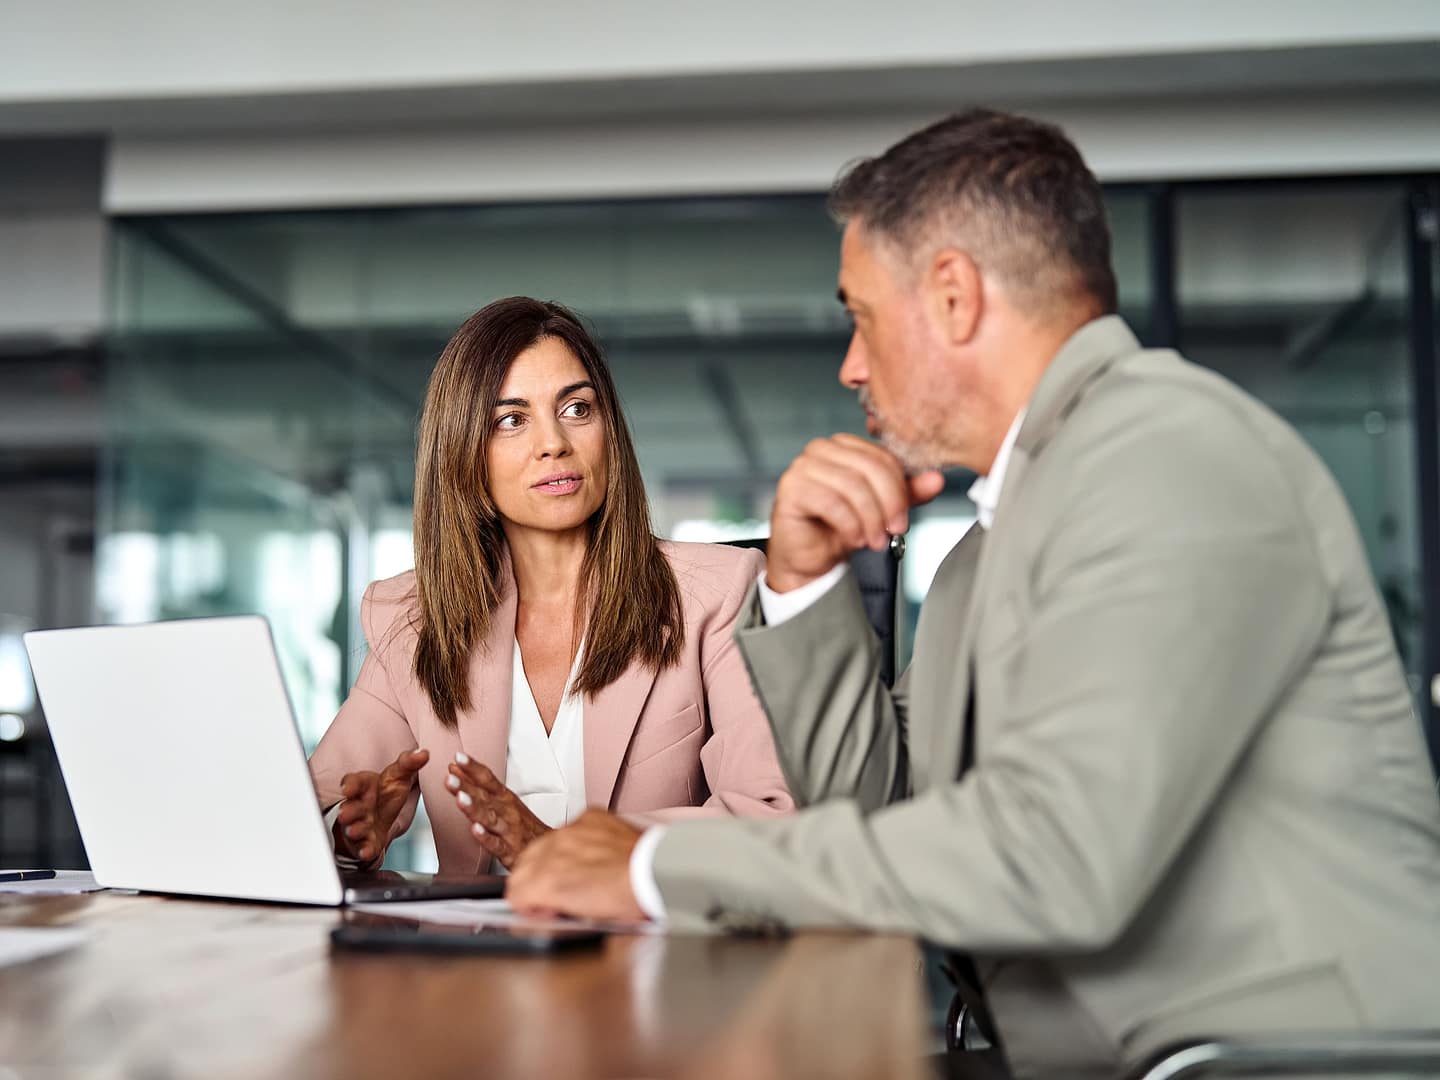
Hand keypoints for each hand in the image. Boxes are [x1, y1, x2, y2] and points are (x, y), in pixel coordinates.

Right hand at [335, 748, 429, 865]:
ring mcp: (360, 825)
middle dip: (348, 811)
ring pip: (355, 828)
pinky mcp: (366, 843)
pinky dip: (365, 849)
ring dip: (355, 829)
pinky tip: (367, 852)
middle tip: (345, 813)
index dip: (350, 785)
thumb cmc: (385, 792)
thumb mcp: (398, 775)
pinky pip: (364, 847)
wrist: (377, 817)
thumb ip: (409, 763)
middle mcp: (358, 806)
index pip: (354, 782)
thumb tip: (424, 752)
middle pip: (351, 807)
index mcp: (364, 786)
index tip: (348, 789)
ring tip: (354, 831)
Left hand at [446, 754, 550, 869]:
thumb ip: (476, 784)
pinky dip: (486, 838)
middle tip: (450, 779)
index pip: (487, 779)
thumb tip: (454, 768)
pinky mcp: (509, 851)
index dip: (473, 768)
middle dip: (466, 787)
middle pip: (485, 797)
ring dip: (474, 808)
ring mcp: (508, 830)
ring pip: (489, 818)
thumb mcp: (502, 799)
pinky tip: (476, 831)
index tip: (458, 757)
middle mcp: (506, 811)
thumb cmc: (522, 823)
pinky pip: (496, 845)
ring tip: (460, 799)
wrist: (548, 846)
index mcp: (504, 797)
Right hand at [506, 810, 645, 920]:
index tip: (540, 909)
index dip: (527, 905)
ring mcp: (572, 830)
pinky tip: (590, 855)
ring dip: (551, 861)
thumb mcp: (582, 918)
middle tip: (553, 896)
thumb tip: (541, 910)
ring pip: (543, 845)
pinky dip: (575, 842)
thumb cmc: (629, 898)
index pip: (515, 892)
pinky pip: (570, 829)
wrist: (659, 871)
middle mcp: (555, 850)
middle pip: (522, 866)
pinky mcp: (590, 817)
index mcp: (549, 880)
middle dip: (533, 883)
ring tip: (575, 875)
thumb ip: (553, 911)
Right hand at [767, 433, 943, 591]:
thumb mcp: (882, 509)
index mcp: (844, 445)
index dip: (900, 489)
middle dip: (888, 504)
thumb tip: (936, 479)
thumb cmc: (841, 529)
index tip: (903, 519)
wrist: (811, 558)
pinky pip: (831, 502)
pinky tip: (853, 538)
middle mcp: (820, 449)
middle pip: (869, 468)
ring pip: (852, 485)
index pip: (882, 456)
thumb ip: (908, 492)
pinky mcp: (791, 488)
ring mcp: (802, 466)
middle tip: (893, 531)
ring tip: (873, 540)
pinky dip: (850, 524)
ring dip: (870, 519)